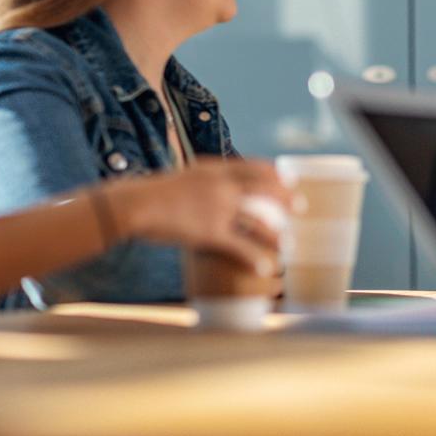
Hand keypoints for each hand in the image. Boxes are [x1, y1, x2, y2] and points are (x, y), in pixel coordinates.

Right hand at [105, 157, 296, 275]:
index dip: (275, 174)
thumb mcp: (182, 177)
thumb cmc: (152, 193)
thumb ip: (202, 181)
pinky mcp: (210, 232)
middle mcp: (222, 186)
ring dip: (275, 234)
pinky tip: (266, 268)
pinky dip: (255, 258)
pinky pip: (240, 247)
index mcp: (215, 169)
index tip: (289, 179)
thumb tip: (212, 186)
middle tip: (300, 207)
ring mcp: (219, 209)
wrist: (134, 204)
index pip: (254, 167)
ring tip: (287, 244)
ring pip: (258, 221)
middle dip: (286, 199)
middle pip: (265, 191)